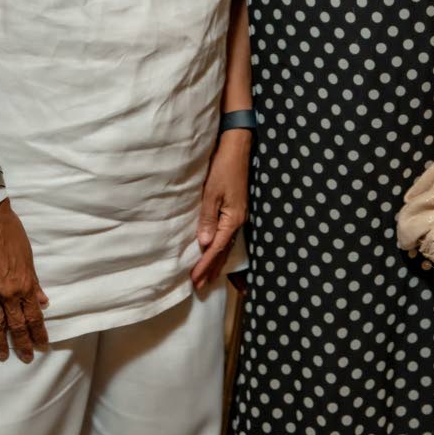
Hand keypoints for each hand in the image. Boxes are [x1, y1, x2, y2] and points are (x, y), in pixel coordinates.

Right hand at [0, 200, 48, 361]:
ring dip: (1, 341)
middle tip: (26, 358)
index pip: (34, 315)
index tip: (42, 345)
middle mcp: (8, 293)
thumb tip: (43, 302)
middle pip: (16, 324)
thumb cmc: (12, 235)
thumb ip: (35, 282)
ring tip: (3, 356)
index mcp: (25, 284)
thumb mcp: (28, 258)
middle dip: (22, 342)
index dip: (38, 332)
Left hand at [191, 128, 249, 290]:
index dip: (205, 265)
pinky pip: (228, 236)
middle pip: (224, 252)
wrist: (237, 147)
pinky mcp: (236, 209)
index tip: (194, 280)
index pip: (216, 249)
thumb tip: (205, 243)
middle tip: (199, 287)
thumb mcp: (212, 192)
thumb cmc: (223, 167)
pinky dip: (221, 249)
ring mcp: (239, 215)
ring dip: (217, 262)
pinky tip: (216, 251)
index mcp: (233, 219)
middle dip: (212, 270)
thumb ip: (208, 218)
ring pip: (227, 245)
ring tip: (207, 276)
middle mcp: (238, 221)